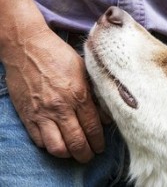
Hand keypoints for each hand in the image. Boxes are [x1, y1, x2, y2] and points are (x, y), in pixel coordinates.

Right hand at [3, 28, 104, 162]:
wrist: (27, 46)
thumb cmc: (58, 55)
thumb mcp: (84, 70)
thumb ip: (95, 93)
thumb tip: (104, 115)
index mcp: (78, 95)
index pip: (93, 128)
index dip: (98, 142)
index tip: (100, 147)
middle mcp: (61, 107)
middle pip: (77, 142)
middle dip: (86, 154)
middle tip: (89, 155)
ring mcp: (42, 113)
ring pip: (57, 147)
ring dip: (68, 154)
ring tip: (73, 151)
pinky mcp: (27, 114)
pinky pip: (39, 140)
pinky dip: (49, 146)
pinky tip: (56, 142)